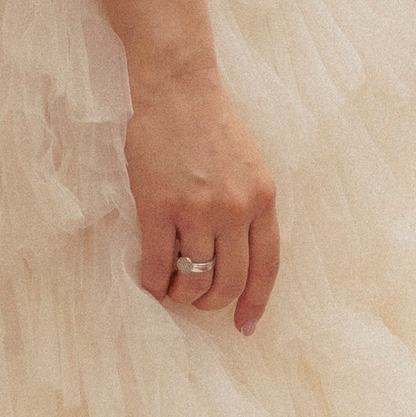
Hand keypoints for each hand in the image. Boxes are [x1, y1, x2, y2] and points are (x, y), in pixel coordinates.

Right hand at [126, 67, 279, 336]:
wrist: (178, 90)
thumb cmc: (212, 126)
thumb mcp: (250, 167)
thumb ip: (248, 209)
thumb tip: (237, 260)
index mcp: (263, 199)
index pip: (266, 267)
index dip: (255, 303)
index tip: (245, 327)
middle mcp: (236, 209)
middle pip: (228, 282)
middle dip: (210, 302)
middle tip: (195, 297)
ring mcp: (197, 210)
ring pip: (192, 281)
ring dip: (180, 293)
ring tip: (171, 285)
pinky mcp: (158, 207)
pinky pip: (156, 267)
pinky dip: (152, 284)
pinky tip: (149, 280)